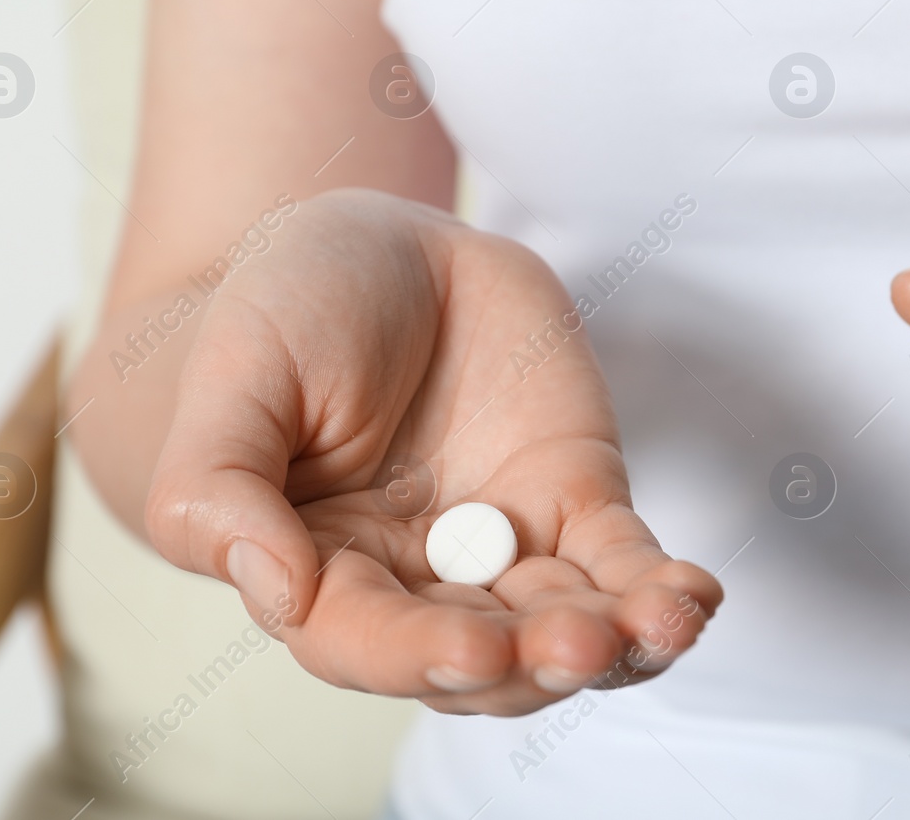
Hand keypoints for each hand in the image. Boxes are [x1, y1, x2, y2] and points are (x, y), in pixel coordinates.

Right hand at [145, 189, 721, 714]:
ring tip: (656, 627)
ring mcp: (504, 546)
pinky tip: (691, 598)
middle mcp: (415, 579)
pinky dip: (659, 588)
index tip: (476, 649)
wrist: (380, 247)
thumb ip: (217, 488)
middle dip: (533, 663)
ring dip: (614, 642)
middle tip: (579, 642)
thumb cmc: (285, 310)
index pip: (364, 641)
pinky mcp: (574, 499)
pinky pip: (622, 561)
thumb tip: (273, 594)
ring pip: (562, 626)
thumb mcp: (233, 378)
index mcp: (319, 569)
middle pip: (480, 658)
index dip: (418, 654)